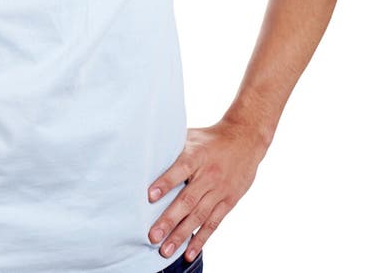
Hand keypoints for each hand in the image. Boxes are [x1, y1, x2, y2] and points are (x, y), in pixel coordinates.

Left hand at [146, 118, 267, 262]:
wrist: (244, 139)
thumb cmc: (210, 138)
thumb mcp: (191, 136)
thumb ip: (173, 148)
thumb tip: (145, 152)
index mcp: (196, 155)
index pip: (180, 169)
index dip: (165, 183)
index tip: (149, 196)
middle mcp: (208, 175)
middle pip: (188, 199)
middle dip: (169, 220)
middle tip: (153, 236)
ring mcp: (220, 190)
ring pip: (199, 216)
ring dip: (182, 235)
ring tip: (166, 250)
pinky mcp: (229, 201)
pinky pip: (213, 223)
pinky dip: (201, 239)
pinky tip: (188, 253)